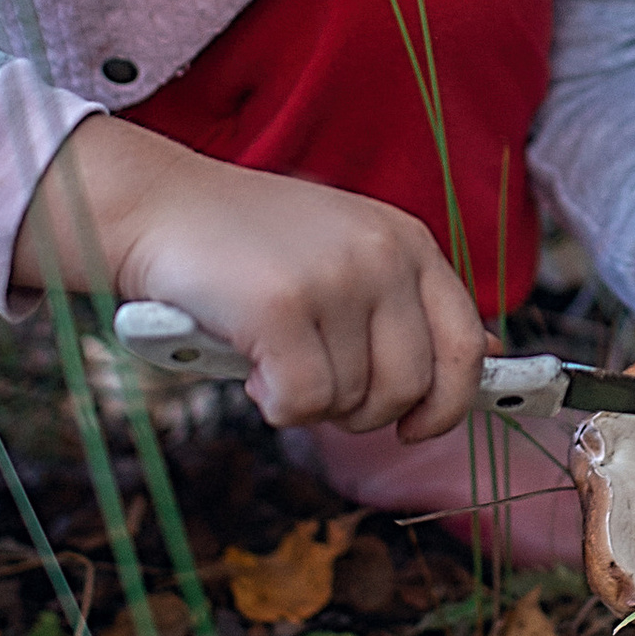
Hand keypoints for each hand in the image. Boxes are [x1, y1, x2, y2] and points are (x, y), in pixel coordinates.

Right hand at [14, 123, 486, 441]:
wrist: (158, 207)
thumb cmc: (247, 247)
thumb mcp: (344, 255)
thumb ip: (400, 306)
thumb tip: (476, 367)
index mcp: (408, 242)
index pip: (465, 344)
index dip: (449, 403)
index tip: (417, 428)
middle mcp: (383, 255)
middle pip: (409, 387)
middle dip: (360, 411)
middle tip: (312, 385)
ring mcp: (336, 278)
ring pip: (351, 402)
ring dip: (306, 401)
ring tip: (270, 354)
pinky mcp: (283, 306)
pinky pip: (303, 404)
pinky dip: (273, 403)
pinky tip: (249, 364)